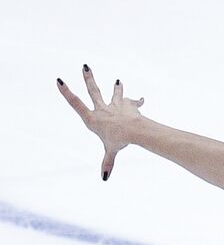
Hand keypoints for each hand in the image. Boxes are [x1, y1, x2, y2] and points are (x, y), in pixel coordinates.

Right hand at [57, 66, 145, 180]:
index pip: (76, 104)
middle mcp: (102, 108)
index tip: (60, 80)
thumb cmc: (119, 141)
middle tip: (85, 67)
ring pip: (115, 93)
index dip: (67, 92)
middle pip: (93, 91)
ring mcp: (116, 105)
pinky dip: (137, 101)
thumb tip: (104, 177)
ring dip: (116, 87)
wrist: (134, 130)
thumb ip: (107, 162)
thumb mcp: (110, 151)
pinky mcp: (129, 105)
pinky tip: (142, 100)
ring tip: (118, 81)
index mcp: (93, 118)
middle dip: (88, 78)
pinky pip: (134, 102)